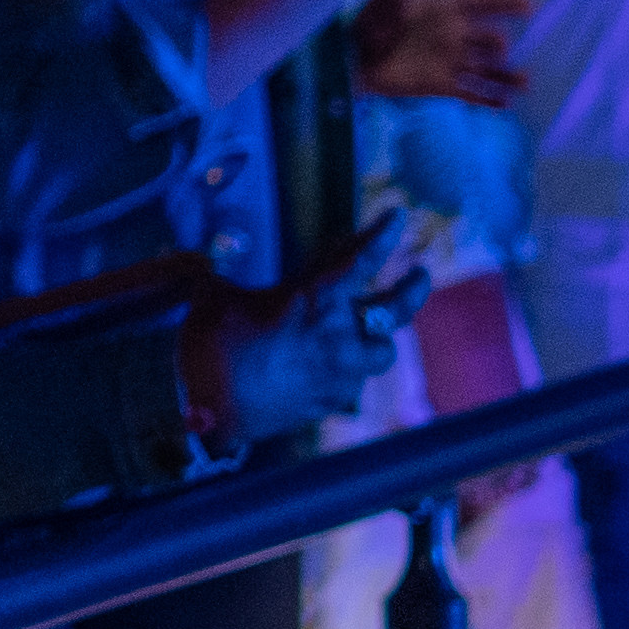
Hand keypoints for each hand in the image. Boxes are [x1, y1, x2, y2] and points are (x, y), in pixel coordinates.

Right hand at [184, 217, 426, 446]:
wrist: (207, 415)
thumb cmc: (210, 350)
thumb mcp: (213, 299)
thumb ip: (223, 276)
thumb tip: (207, 258)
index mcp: (315, 300)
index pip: (361, 259)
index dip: (382, 233)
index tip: (398, 214)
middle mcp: (339, 336)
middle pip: (397, 308)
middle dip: (414, 287)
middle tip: (422, 272)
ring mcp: (340, 373)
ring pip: (382, 352)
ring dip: (380, 339)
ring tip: (374, 333)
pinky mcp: (331, 402)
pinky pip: (355, 383)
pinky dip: (350, 371)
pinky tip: (335, 368)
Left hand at [353, 0, 526, 104]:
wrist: (353, 60)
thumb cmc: (369, 24)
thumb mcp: (381, 6)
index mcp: (443, 7)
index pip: (479, 2)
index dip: (502, 1)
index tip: (528, 4)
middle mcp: (453, 33)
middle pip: (487, 38)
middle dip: (499, 44)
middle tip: (501, 49)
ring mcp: (449, 59)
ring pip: (486, 68)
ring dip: (505, 75)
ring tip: (525, 81)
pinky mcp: (441, 84)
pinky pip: (469, 92)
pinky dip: (487, 99)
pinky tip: (506, 104)